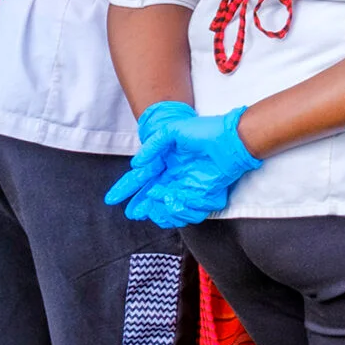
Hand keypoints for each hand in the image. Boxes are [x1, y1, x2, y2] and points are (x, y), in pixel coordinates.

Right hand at [106, 106, 261, 228]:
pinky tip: (180, 201)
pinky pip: (189, 209)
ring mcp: (187, 186)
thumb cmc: (205, 132)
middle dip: (141, 206)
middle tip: (134, 213)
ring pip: (167, 207)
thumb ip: (153, 144)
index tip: (112, 199)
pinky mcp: (203, 194)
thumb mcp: (173, 131)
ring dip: (162, 209)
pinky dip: (183, 209)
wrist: (233, 140)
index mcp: (163, 163)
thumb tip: (137, 164)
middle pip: (150, 198)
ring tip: (162, 201)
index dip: (125, 189)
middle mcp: (173, 177)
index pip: (139, 179)